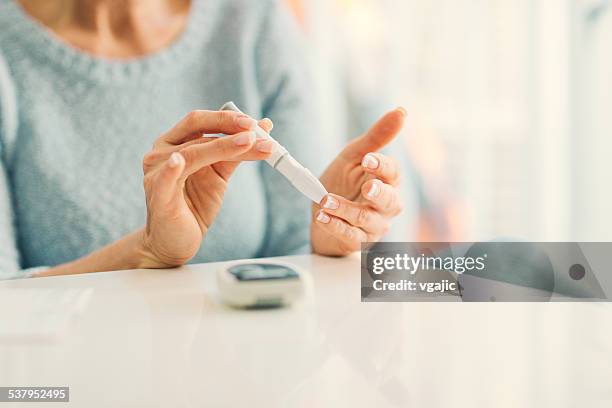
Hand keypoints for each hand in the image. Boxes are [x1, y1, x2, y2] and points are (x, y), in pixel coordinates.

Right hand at [139, 110, 273, 267]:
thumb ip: (237, 153)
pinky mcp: (158, 195)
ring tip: (250, 143)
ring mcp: (156, 173)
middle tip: (254, 130)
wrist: (175, 242)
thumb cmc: (194, 206)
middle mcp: (161, 153)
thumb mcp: (219, 175)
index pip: (200, 121)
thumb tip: (264, 129)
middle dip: (228, 127)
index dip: (227, 118)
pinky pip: (166, 179)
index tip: (255, 123)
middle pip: (197, 130)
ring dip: (224, 146)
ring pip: (192, 153)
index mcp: (174, 143)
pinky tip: (179, 161)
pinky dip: (173, 168)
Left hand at [311, 108, 405, 255]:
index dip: (382, 166)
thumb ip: (376, 137)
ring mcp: (373, 225)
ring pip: (367, 220)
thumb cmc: (343, 182)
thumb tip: (401, 111)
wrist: (322, 212)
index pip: (393, 174)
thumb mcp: (355, 156)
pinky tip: (322, 217)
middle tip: (367, 187)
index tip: (368, 159)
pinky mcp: (357, 241)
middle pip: (390, 202)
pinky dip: (335, 226)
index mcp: (387, 181)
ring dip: (347, 210)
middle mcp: (385, 206)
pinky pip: (349, 235)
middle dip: (379, 194)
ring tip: (326, 200)